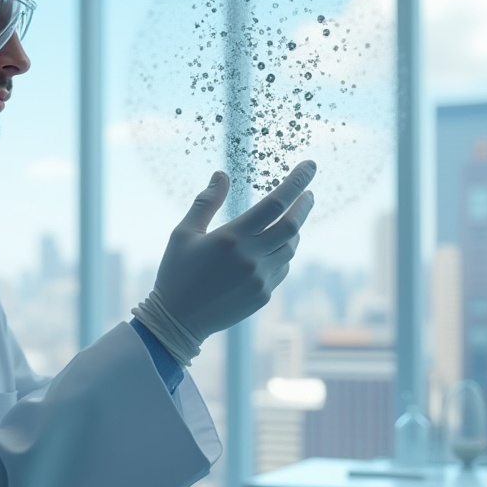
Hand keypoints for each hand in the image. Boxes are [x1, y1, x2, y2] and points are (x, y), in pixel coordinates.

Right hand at [134, 162, 315, 364]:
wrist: (177, 320)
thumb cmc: (176, 273)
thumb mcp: (183, 233)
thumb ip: (206, 203)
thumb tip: (222, 175)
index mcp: (231, 238)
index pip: (275, 203)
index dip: (296, 182)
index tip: (310, 166)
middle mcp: (251, 258)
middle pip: (292, 225)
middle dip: (304, 204)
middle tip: (309, 192)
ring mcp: (260, 279)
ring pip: (290, 248)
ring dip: (293, 231)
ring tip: (288, 220)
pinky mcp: (263, 295)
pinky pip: (282, 268)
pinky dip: (282, 254)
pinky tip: (272, 249)